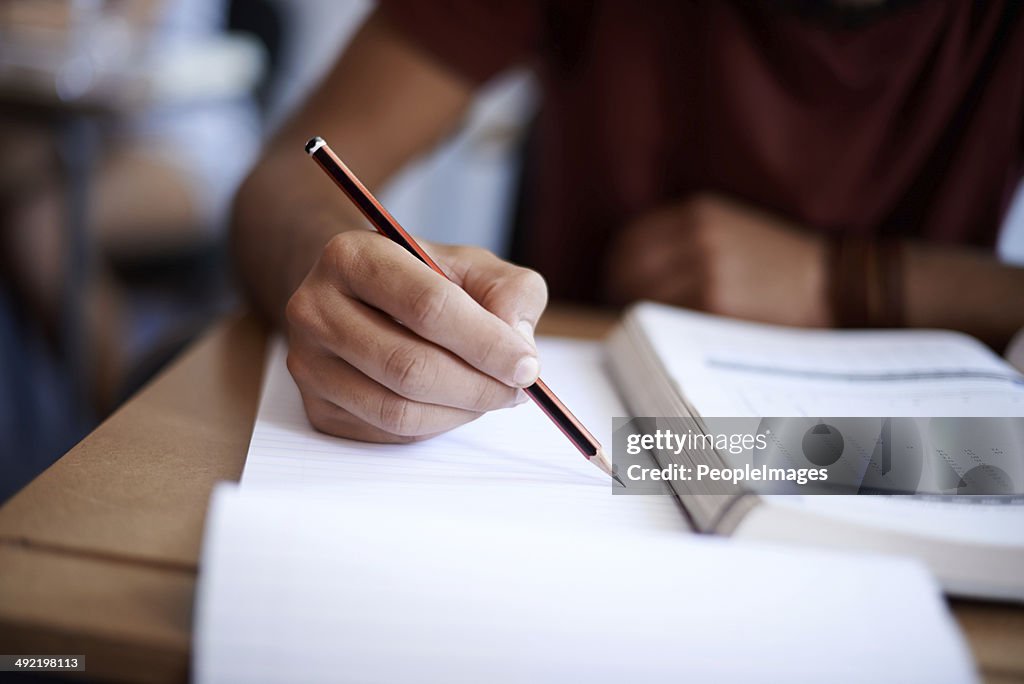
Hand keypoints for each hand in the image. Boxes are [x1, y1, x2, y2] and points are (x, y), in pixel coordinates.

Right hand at [285, 230, 546, 441]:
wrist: (361, 296)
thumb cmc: (423, 280)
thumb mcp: (473, 266)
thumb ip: (510, 292)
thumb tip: (518, 344)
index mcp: (352, 256)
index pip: (427, 306)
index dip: (485, 343)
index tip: (527, 366)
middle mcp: (315, 307)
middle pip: (409, 366)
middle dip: (478, 386)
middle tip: (518, 389)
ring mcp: (309, 362)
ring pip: (398, 409)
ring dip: (460, 411)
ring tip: (491, 394)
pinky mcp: (316, 407)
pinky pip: (388, 432)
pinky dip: (435, 424)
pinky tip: (454, 402)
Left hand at [606, 194, 829, 326]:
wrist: (832, 283)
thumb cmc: (779, 264)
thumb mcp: (730, 228)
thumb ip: (683, 239)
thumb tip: (630, 270)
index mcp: (698, 212)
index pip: (629, 241)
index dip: (617, 268)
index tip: (617, 286)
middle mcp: (697, 235)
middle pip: (627, 269)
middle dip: (620, 294)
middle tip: (626, 314)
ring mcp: (705, 269)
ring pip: (642, 296)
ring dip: (638, 315)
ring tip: (649, 328)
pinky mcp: (714, 303)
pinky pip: (667, 318)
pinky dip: (661, 329)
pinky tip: (671, 336)